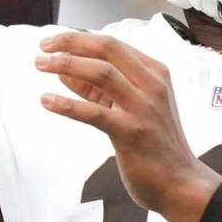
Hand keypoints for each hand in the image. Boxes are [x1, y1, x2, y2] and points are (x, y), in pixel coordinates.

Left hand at [35, 32, 221, 221]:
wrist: (180, 183)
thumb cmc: (156, 145)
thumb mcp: (133, 108)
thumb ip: (101, 89)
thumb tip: (64, 72)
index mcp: (155, 74)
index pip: (114, 44)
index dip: (80, 38)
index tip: (55, 41)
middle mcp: (152, 85)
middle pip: (107, 49)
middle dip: (72, 42)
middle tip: (44, 46)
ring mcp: (143, 108)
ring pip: (100, 73)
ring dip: (66, 65)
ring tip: (41, 65)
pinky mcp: (131, 133)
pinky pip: (94, 112)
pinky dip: (67, 104)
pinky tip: (47, 100)